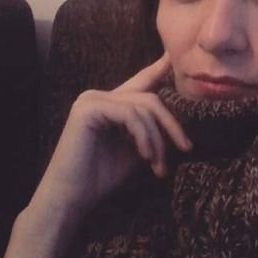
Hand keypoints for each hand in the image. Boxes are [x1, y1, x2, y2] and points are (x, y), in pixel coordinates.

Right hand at [29, 53, 190, 218]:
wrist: (71, 201)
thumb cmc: (100, 179)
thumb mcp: (136, 150)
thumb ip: (150, 131)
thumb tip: (173, 121)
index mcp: (108, 103)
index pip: (140, 82)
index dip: (158, 69)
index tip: (173, 56)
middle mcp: (98, 96)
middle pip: (150, 98)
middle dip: (171, 124)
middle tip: (186, 148)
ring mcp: (90, 100)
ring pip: (143, 107)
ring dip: (158, 139)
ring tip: (158, 165)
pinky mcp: (87, 109)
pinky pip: (130, 114)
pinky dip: (144, 136)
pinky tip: (145, 157)